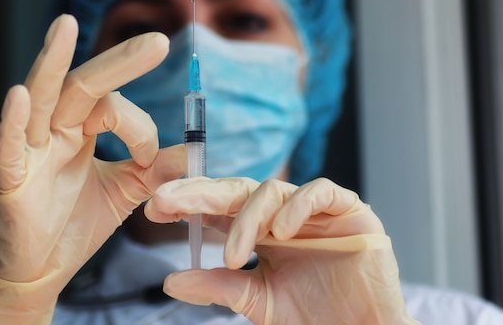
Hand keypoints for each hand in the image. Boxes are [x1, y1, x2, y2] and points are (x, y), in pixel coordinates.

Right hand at [0, 15, 184, 324]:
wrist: (37, 271)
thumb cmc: (72, 227)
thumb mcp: (123, 192)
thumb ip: (154, 170)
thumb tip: (191, 151)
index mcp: (78, 130)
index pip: (113, 107)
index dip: (141, 129)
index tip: (152, 159)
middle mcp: (53, 131)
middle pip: (83, 86)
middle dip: (119, 62)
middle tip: (158, 41)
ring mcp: (28, 151)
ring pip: (40, 99)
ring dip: (52, 63)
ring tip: (65, 25)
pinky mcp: (10, 180)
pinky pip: (7, 147)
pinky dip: (12, 122)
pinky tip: (20, 96)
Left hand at [145, 177, 419, 324]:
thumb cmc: (315, 317)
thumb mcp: (258, 302)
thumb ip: (219, 287)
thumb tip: (170, 279)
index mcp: (260, 232)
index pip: (219, 208)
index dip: (187, 203)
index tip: (153, 209)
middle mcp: (282, 214)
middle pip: (236, 190)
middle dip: (199, 193)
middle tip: (167, 201)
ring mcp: (314, 210)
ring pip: (271, 190)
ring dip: (247, 219)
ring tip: (236, 255)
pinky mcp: (348, 209)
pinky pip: (319, 192)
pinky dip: (297, 207)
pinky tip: (283, 231)